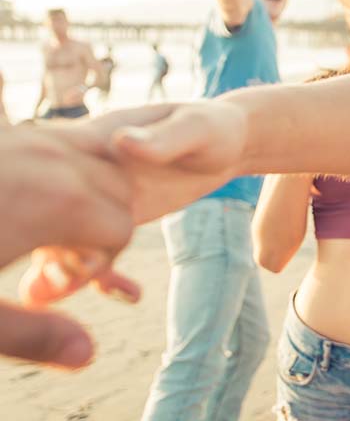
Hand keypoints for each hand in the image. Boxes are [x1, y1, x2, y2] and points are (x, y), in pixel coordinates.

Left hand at [0, 125, 136, 367]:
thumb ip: (32, 336)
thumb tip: (87, 354)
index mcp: (55, 203)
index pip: (120, 226)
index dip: (98, 264)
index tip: (49, 287)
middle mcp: (48, 158)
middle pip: (115, 187)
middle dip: (97, 225)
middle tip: (46, 264)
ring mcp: (24, 137)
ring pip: (92, 157)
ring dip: (82, 194)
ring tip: (34, 233)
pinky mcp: (4, 134)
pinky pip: (56, 143)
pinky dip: (56, 172)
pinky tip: (13, 207)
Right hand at [15, 99, 247, 318]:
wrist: (229, 144)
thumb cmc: (214, 128)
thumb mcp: (195, 129)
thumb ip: (162, 138)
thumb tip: (121, 141)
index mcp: (96, 138)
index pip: (56, 174)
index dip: (59, 207)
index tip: (83, 237)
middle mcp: (88, 169)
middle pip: (49, 214)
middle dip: (58, 250)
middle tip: (86, 272)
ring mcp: (97, 196)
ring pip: (62, 239)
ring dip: (69, 271)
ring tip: (101, 284)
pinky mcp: (112, 218)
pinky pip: (91, 252)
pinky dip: (98, 277)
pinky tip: (131, 293)